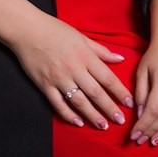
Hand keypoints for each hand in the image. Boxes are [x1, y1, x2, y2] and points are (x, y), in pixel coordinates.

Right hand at [10, 12, 133, 129]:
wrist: (27, 30)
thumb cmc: (55, 30)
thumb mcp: (82, 37)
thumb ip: (101, 50)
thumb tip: (120, 58)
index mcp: (85, 56)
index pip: (107, 78)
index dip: (120, 92)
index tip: (130, 103)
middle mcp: (74, 69)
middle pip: (96, 93)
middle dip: (110, 108)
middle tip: (120, 120)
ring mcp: (59, 79)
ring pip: (79, 102)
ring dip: (92, 115)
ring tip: (103, 126)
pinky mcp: (45, 85)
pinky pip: (58, 104)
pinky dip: (68, 115)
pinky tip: (78, 122)